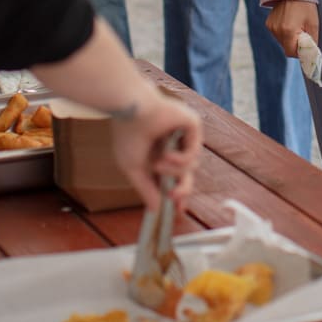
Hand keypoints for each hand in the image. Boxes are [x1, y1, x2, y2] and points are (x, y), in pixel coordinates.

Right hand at [109, 93, 202, 210]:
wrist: (133, 111)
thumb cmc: (128, 135)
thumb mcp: (134, 169)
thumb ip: (146, 189)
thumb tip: (154, 210)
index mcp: (156, 153)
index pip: (173, 177)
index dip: (177, 193)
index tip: (178, 210)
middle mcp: (171, 144)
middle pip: (186, 174)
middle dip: (182, 190)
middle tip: (174, 198)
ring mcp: (182, 135)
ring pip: (190, 167)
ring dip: (173, 171)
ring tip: (158, 163)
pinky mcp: (192, 126)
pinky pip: (194, 153)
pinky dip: (181, 159)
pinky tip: (168, 153)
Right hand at [266, 0, 319, 57]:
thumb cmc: (305, 4)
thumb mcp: (313, 23)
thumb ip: (312, 41)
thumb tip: (312, 52)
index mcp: (288, 31)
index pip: (291, 53)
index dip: (299, 52)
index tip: (306, 47)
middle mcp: (277, 30)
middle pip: (286, 47)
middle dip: (295, 44)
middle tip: (303, 33)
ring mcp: (271, 27)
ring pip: (282, 42)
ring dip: (290, 38)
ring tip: (296, 25)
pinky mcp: (268, 23)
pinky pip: (278, 34)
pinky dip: (284, 32)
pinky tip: (289, 22)